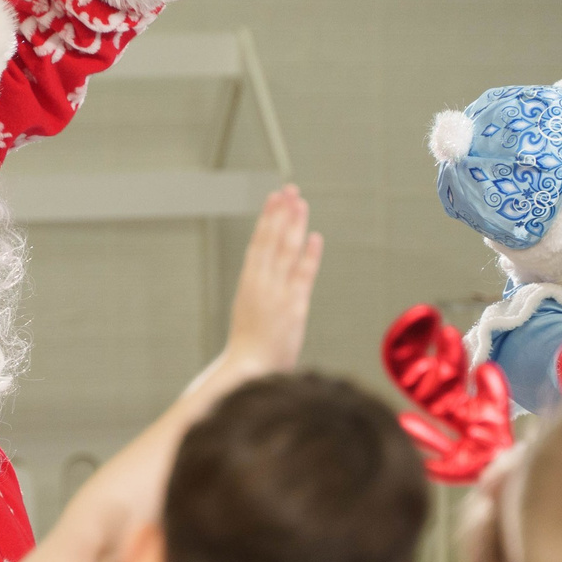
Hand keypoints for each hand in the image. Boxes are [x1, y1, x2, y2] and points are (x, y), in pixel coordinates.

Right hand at [216, 186, 322, 376]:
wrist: (247, 372)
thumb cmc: (249, 351)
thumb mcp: (249, 317)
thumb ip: (259, 296)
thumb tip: (266, 279)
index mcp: (248, 284)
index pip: (259, 243)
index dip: (268, 218)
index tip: (275, 198)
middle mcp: (261, 284)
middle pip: (272, 240)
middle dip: (282, 213)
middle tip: (289, 188)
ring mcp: (277, 293)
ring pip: (286, 251)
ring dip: (294, 225)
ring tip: (301, 202)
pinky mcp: (293, 307)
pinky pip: (302, 276)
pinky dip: (309, 255)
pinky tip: (314, 236)